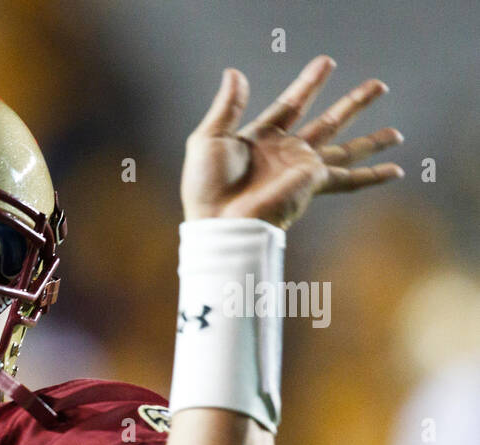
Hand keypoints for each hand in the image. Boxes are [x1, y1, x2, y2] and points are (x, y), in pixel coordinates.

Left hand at [181, 55, 403, 228]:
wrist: (218, 221)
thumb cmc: (207, 185)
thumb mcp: (209, 138)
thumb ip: (228, 106)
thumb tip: (234, 72)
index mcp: (261, 138)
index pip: (291, 105)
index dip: (309, 84)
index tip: (327, 63)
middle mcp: (286, 152)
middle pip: (328, 122)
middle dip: (353, 104)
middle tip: (379, 85)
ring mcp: (302, 168)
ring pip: (347, 147)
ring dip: (373, 138)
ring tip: (398, 132)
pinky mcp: (312, 182)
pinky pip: (349, 178)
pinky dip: (373, 175)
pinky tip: (396, 171)